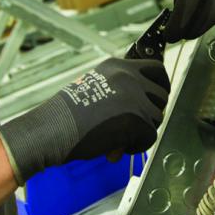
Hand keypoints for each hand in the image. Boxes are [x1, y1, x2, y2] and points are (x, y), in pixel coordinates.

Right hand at [0, 57, 169, 184]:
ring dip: (142, 131)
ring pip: (157, 117)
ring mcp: (135, 97)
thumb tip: (143, 107)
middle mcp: (129, 77)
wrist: (53, 129)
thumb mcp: (95, 86)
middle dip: (154, 111)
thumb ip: (119, 89)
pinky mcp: (137, 120)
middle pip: (162, 93)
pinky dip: (136, 146)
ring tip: (118, 139)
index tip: (156, 97)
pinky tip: (116, 148)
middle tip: (138, 124)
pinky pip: (150, 137)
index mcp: (118, 66)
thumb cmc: (67, 114)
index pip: (155, 67)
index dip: (160, 84)